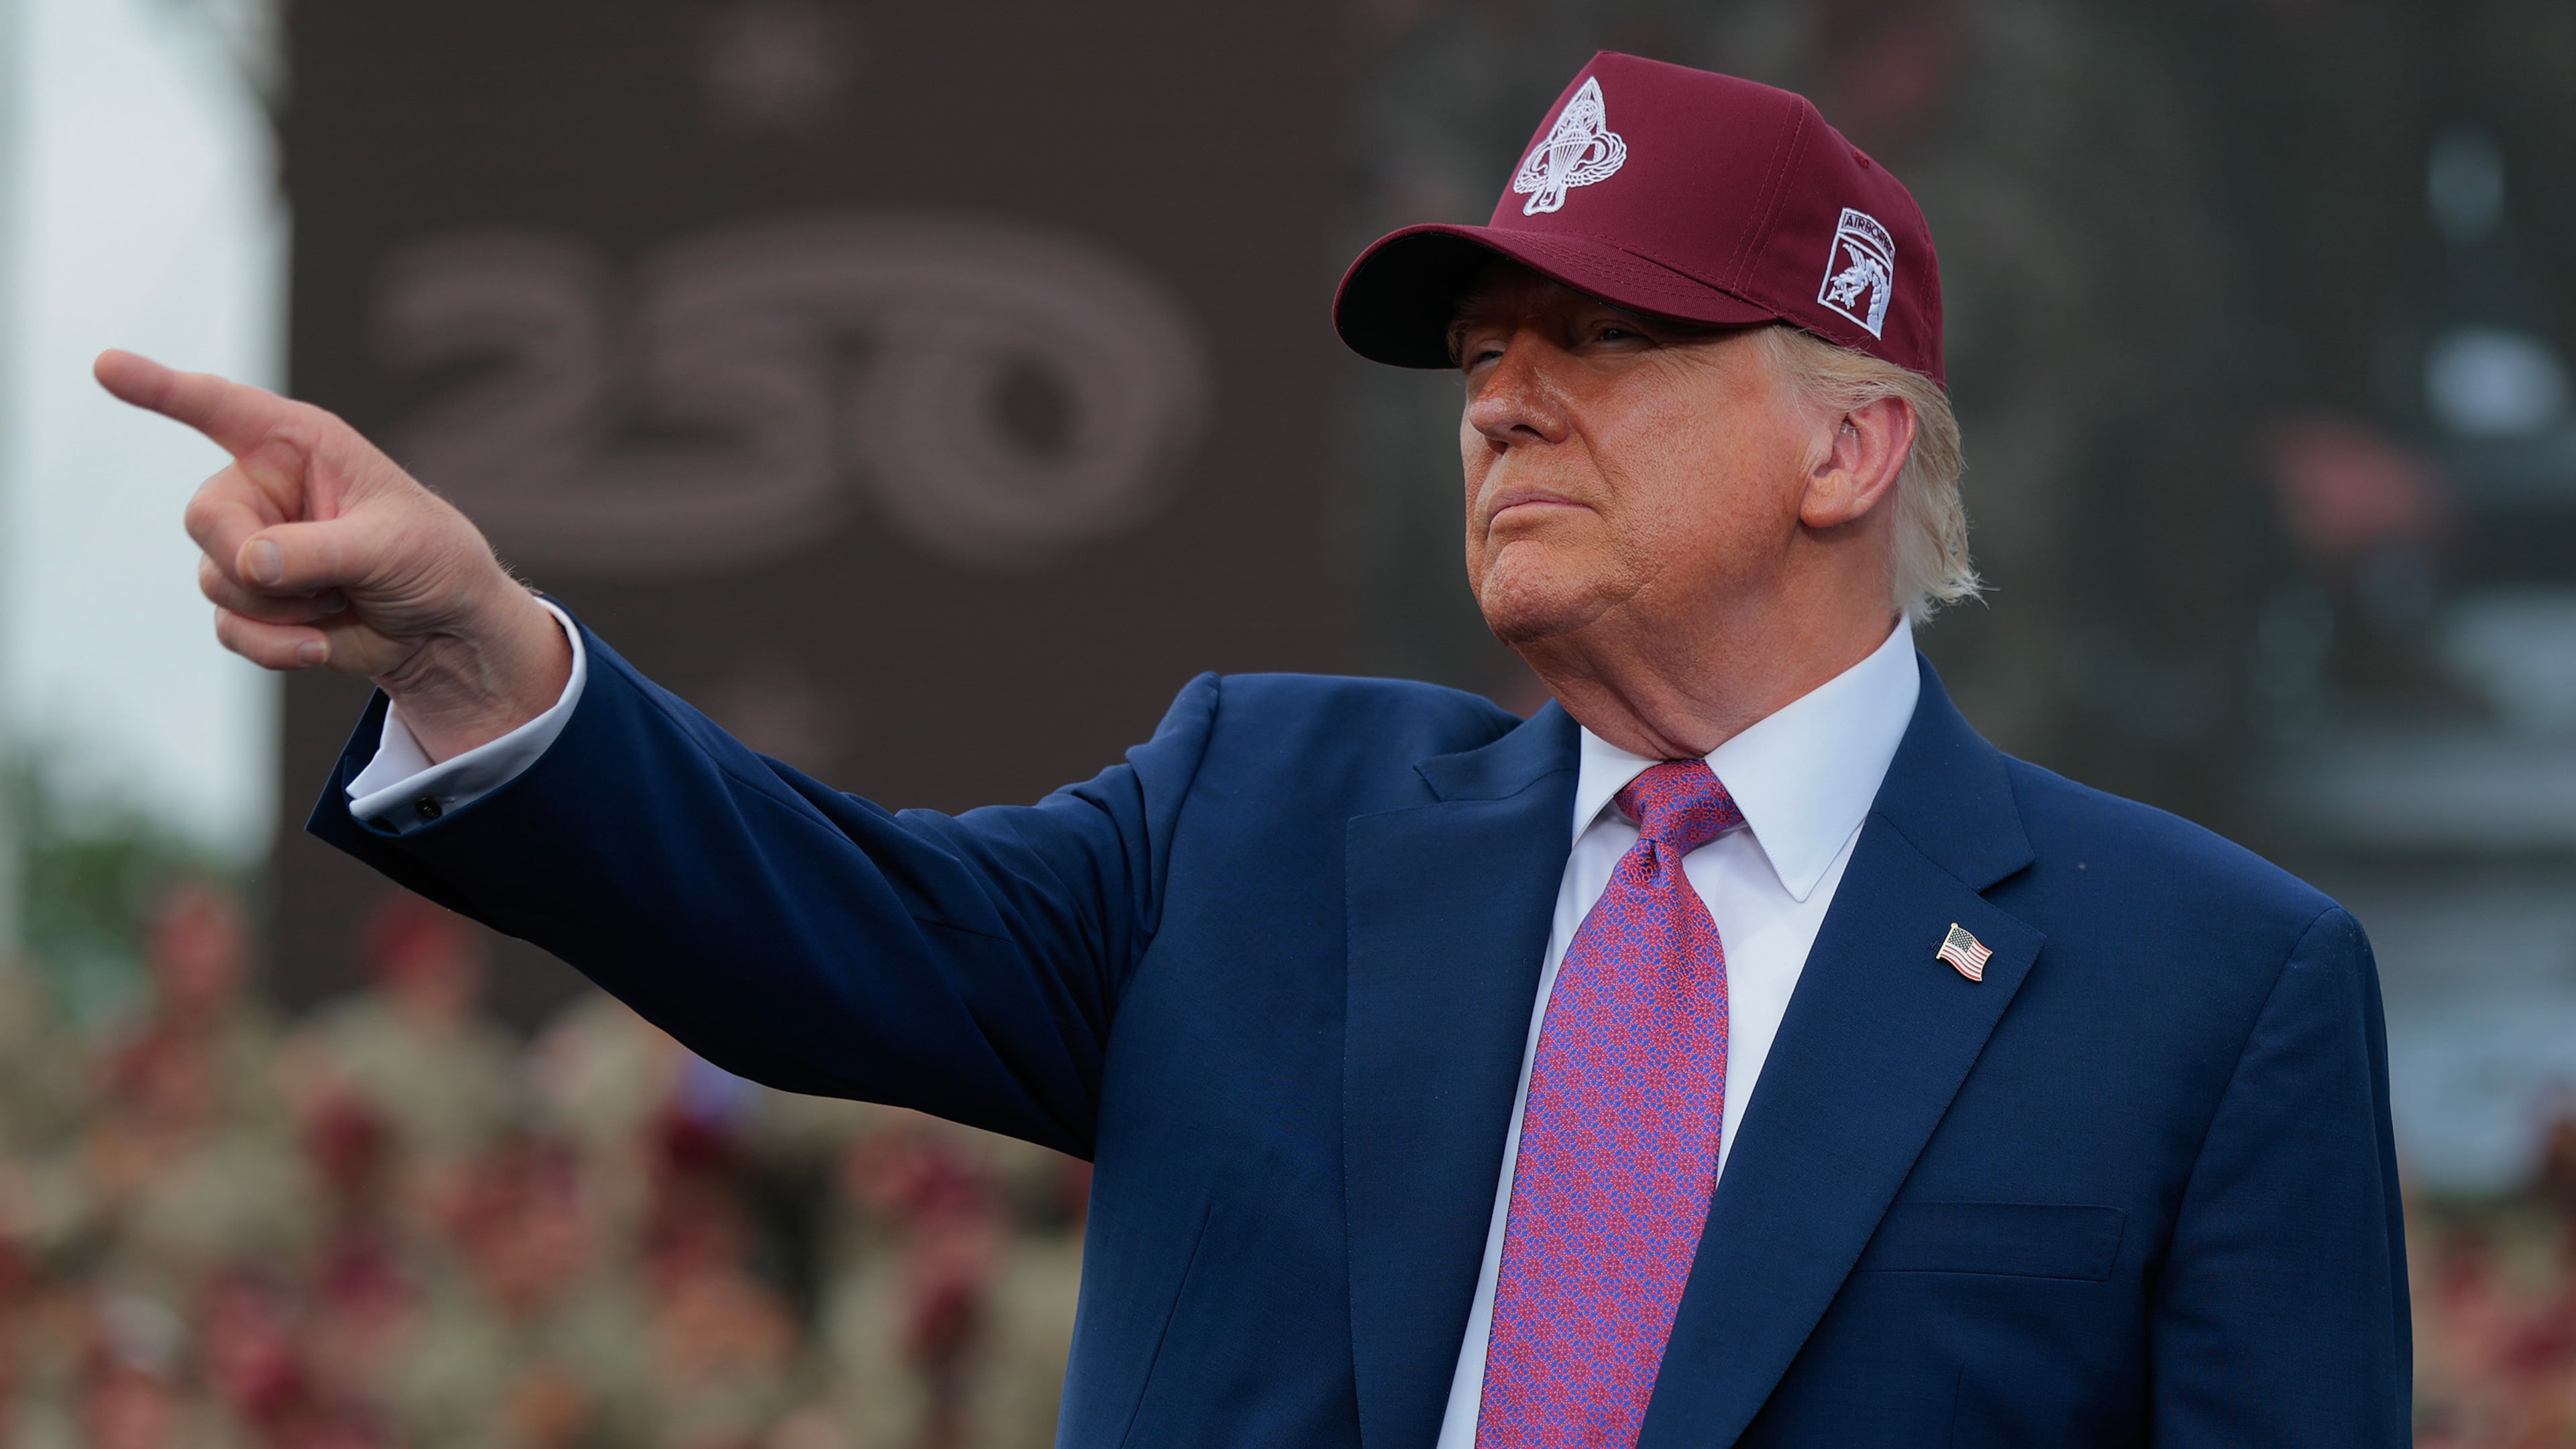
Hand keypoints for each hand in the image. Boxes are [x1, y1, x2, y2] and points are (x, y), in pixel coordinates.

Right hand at [96, 350, 571, 761]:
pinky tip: (321, 644)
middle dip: (256, 561)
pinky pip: (229, 627)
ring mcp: (251, 545)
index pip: (219, 407)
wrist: (443, 628)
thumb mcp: (389, 546)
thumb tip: (247, 563)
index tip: (105, 365)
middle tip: (327, 578)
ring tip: (344, 597)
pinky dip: (274, 646)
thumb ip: (317, 549)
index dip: (160, 387)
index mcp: (299, 445)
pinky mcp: (252, 600)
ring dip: (283, 608)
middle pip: (204, 517)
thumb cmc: (431, 561)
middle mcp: (263, 488)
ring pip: (216, 580)